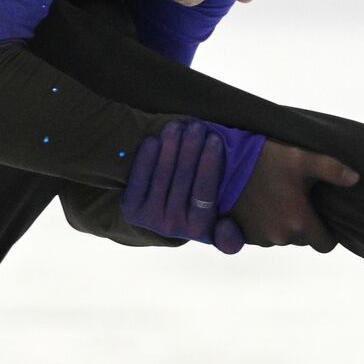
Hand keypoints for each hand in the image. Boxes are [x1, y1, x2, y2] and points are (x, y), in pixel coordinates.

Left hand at [121, 120, 245, 253]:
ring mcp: (150, 218)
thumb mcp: (219, 230)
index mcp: (200, 228)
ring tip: (177, 125)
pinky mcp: (132, 209)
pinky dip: (146, 158)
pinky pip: (139, 179)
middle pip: (183, 179)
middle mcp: (174, 226)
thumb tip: (224, 226)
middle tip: (197, 125)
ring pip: (162, 175)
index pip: (206, 191)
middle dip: (191, 148)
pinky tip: (154, 140)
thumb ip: (231, 237)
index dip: (210, 163)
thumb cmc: (199, 214)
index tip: (215, 139)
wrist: (164, 223)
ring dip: (170, 147)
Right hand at [229, 140, 359, 251]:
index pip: (325, 245)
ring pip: (281, 238)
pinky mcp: (242, 235)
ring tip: (276, 198)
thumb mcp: (302, 158)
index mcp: (299, 222)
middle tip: (297, 199)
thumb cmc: (264, 159)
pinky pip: (261, 236)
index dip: (326, 232)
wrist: (221, 164)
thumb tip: (356, 179)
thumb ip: (332, 169)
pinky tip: (259, 204)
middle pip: (302, 240)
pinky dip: (263, 224)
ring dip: (282, 224)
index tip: (321, 215)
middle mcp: (280, 237)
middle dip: (303, 224)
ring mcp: (260, 238)